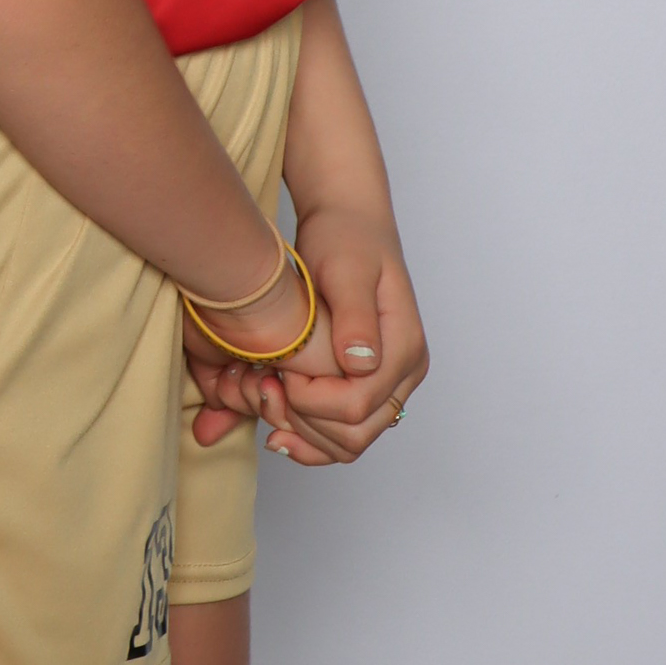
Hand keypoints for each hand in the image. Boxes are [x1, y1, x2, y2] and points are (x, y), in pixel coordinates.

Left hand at [188, 204, 427, 465]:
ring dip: (302, 434)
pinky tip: (275, 426)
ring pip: (347, 442)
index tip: (278, 371)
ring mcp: (386, 382)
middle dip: (303, 422)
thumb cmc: (346, 237)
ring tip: (262, 399)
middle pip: (355, 434)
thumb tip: (361, 363)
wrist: (346, 222)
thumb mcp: (345, 268)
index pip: (358, 405)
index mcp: (403, 348)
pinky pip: (341, 430)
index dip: (311, 400)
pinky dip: (307, 436)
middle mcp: (401, 373)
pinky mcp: (364, 382)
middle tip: (262, 388)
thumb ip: (355, 315)